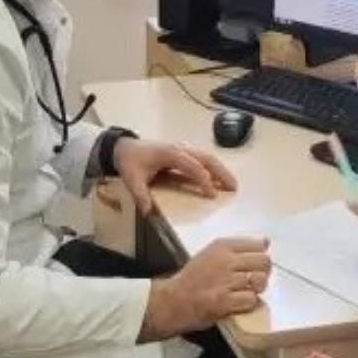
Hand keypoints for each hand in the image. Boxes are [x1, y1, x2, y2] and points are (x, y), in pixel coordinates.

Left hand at [113, 138, 236, 214]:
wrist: (124, 147)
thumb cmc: (130, 161)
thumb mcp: (132, 178)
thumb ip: (140, 194)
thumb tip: (147, 211)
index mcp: (170, 153)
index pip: (193, 166)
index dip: (203, 180)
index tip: (212, 195)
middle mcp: (180, 149)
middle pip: (206, 158)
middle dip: (221, 172)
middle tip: (233, 188)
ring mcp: (183, 149)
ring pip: (207, 157)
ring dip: (221, 170)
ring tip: (232, 185)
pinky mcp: (184, 153)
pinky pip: (202, 159)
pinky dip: (214, 168)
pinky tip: (219, 179)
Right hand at [139, 237, 269, 341]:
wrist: (172, 302)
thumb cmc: (192, 279)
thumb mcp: (211, 254)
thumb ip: (238, 248)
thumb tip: (266, 242)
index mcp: (222, 246)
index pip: (259, 245)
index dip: (260, 257)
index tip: (252, 266)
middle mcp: (226, 260)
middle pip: (264, 262)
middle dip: (263, 273)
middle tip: (251, 282)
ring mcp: (226, 281)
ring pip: (260, 281)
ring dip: (256, 290)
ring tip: (244, 293)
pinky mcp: (225, 301)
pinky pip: (252, 300)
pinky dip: (249, 304)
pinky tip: (239, 304)